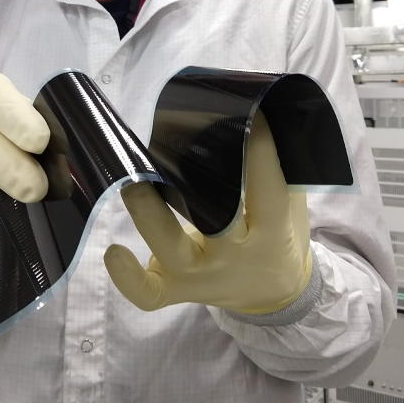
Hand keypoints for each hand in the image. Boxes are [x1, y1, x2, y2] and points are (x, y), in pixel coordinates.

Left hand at [104, 111, 311, 314]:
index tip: (247, 116)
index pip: (267, 190)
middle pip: (216, 224)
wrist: (273, 294)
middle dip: (195, 186)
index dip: (258, 153)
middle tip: (174, 147)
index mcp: (272, 232)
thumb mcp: (290, 203)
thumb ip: (278, 168)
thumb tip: (254, 108)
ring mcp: (202, 278)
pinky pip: (149, 294)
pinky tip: (113, 251)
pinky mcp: (175, 290)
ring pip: (171, 250)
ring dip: (149, 215)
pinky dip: (128, 278)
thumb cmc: (278, 233)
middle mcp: (235, 257)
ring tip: (130, 183)